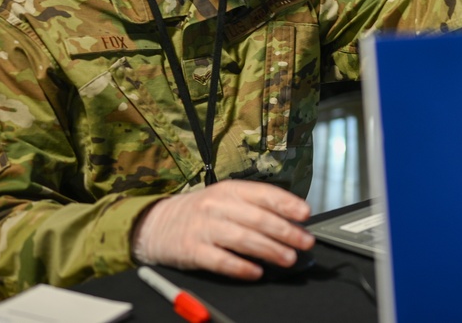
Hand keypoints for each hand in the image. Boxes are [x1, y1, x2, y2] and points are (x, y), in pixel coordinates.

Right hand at [131, 180, 314, 279]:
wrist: (156, 223)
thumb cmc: (200, 212)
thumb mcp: (226, 199)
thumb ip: (254, 207)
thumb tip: (291, 220)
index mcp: (230, 190)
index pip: (264, 194)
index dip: (286, 203)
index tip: (305, 214)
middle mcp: (217, 205)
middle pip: (257, 218)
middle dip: (285, 231)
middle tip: (304, 242)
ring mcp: (204, 228)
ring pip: (242, 238)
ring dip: (269, 249)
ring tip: (288, 258)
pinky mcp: (192, 250)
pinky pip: (220, 260)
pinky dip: (240, 267)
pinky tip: (256, 272)